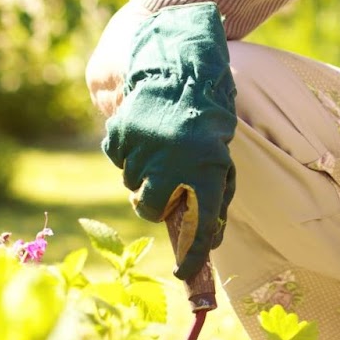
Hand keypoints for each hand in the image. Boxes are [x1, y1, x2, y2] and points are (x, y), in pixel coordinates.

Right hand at [102, 3, 236, 280]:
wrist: (182, 67)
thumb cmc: (208, 119)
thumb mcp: (222, 155)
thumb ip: (217, 193)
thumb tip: (211, 237)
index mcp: (207, 169)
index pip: (200, 226)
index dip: (192, 256)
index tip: (182, 273)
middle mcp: (172, 162)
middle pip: (150, 208)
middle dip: (154, 207)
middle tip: (161, 196)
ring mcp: (143, 147)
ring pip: (131, 183)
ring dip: (142, 175)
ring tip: (158, 150)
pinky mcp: (120, 132)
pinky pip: (117, 159)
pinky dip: (126, 153)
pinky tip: (143, 135)